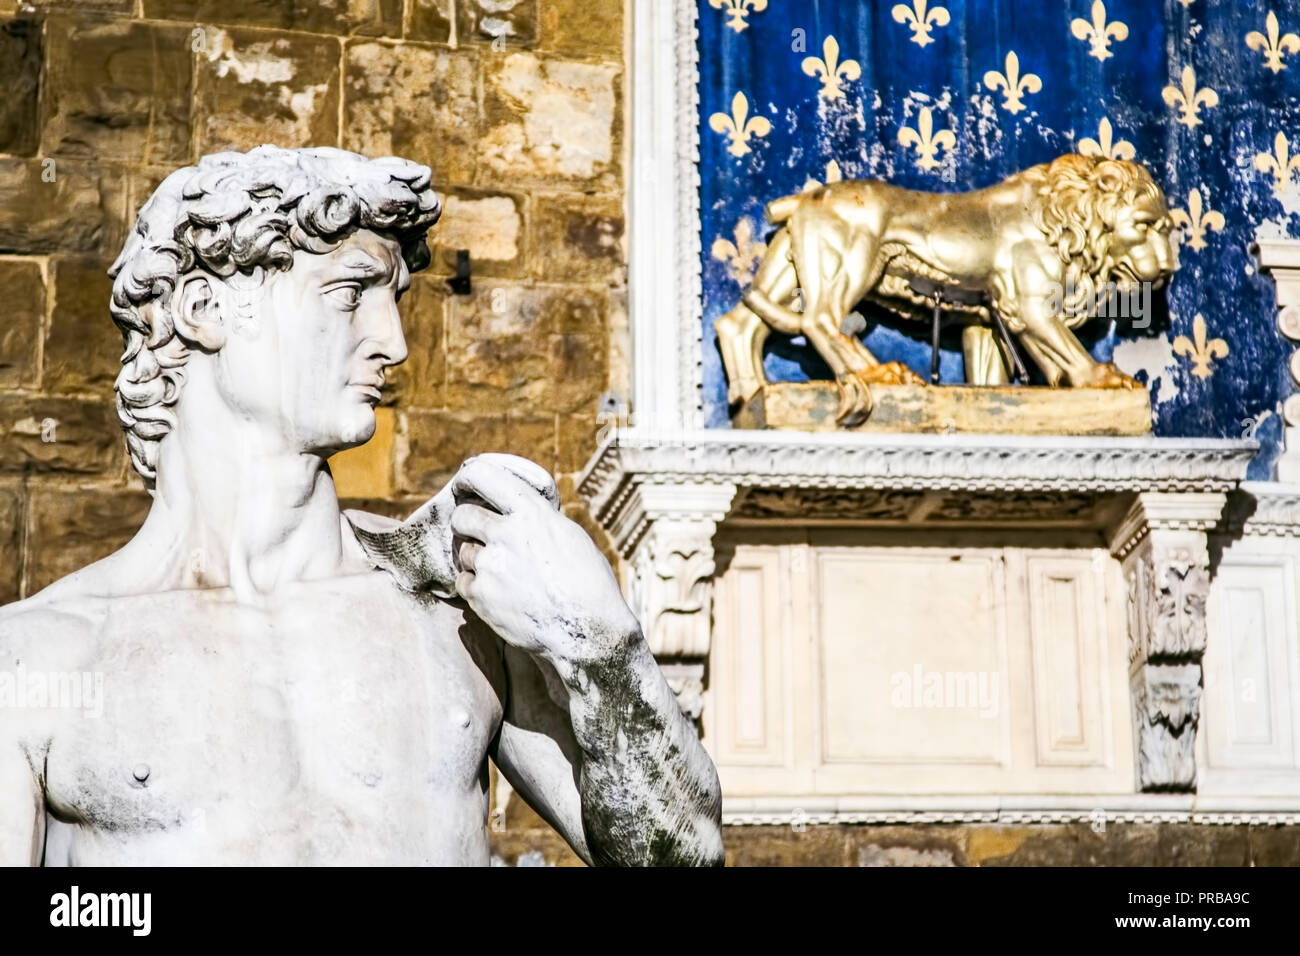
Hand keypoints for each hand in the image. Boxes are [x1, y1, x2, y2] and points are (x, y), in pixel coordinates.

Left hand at [449, 457, 639, 668]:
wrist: (588, 631)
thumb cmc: (589, 583)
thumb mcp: (569, 536)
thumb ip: (537, 520)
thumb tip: (517, 511)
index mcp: (532, 513)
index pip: (484, 477)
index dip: (468, 479)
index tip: (464, 485)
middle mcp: (506, 534)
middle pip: (463, 516)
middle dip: (467, 524)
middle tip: (477, 534)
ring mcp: (490, 565)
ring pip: (464, 552)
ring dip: (477, 560)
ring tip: (506, 575)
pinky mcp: (481, 596)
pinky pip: (464, 581)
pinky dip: (477, 587)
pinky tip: (501, 594)